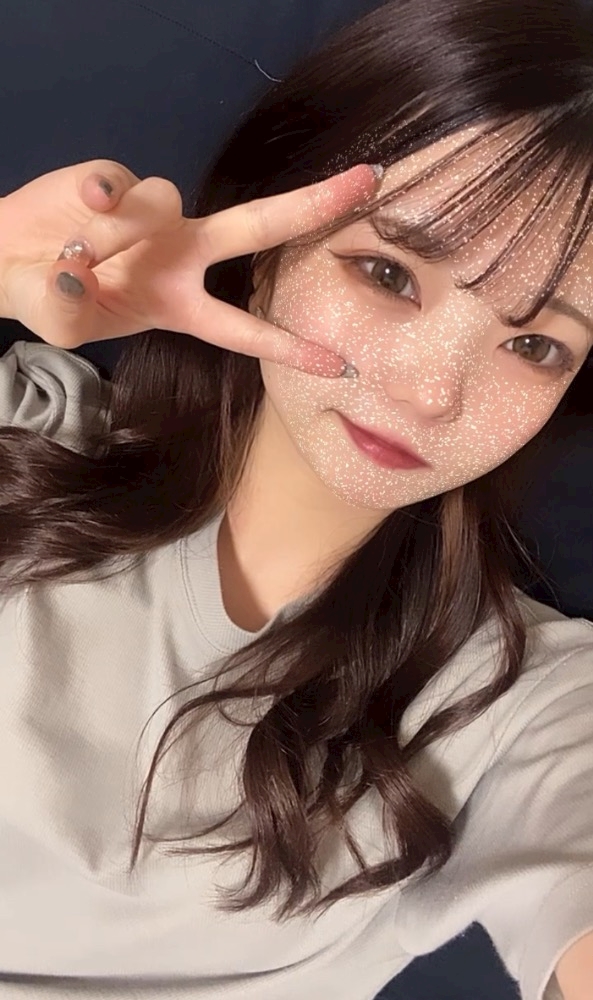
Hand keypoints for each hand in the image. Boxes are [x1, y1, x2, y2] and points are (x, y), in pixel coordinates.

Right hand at [0, 159, 378, 375]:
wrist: (9, 257)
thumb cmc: (53, 297)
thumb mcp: (65, 322)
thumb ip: (67, 309)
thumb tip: (75, 268)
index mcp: (182, 304)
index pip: (243, 329)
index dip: (288, 347)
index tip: (340, 366)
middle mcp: (182, 254)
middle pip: (257, 225)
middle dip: (312, 205)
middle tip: (366, 182)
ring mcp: (152, 215)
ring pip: (160, 205)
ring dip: (116, 233)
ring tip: (77, 254)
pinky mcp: (115, 181)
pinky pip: (118, 183)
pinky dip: (97, 198)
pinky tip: (78, 211)